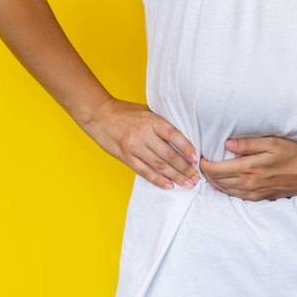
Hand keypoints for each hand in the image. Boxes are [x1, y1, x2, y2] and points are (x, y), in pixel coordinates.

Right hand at [82, 98, 199, 189]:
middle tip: (196, 177)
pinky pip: (145, 171)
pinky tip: (169, 185)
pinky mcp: (126, 157)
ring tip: (188, 184)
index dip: (187, 148)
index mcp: (152, 121)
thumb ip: (162, 123)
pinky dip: (158, 180)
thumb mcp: (147, 111)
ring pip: (159, 165)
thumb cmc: (125, 112)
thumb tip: (182, 136)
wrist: (100, 115)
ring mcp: (135, 147)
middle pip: (169, 154)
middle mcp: (144, 135)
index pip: (174, 136)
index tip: (196, 159)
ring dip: (175, 176)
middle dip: (185, 168)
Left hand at [199, 137, 296, 200]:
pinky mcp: (257, 198)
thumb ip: (247, 144)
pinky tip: (223, 180)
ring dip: (213, 181)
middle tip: (201, 162)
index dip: (203, 164)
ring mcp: (251, 193)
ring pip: (223, 190)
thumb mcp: (271, 143)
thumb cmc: (292, 156)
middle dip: (205, 173)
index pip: (215, 170)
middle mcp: (247, 184)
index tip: (200, 156)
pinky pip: (233, 195)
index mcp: (248, 169)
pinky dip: (224, 188)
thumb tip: (226, 143)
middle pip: (216, 181)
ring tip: (209, 170)